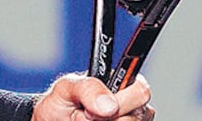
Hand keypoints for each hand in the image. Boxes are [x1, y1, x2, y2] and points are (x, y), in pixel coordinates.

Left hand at [33, 73, 153, 120]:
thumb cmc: (60, 105)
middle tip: (88, 113)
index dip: (123, 99)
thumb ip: (87, 89)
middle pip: (139, 115)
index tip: (103, 107)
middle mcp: (131, 105)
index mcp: (120, 83)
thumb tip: (110, 104)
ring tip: (88, 120)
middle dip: (111, 116)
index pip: (141, 89)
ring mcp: (129, 120)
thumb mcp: (65, 89)